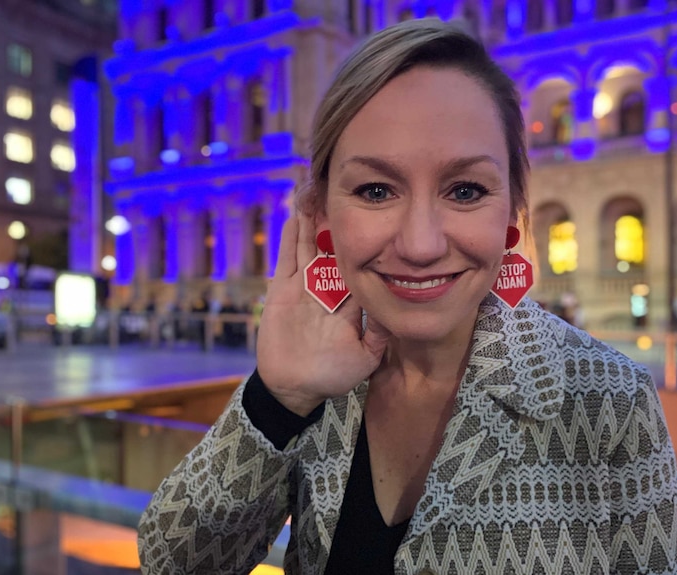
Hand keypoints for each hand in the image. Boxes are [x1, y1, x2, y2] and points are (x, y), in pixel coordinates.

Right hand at [255, 213, 389, 415]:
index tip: (377, 218)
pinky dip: (291, 238)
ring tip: (317, 193)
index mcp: (350, 300)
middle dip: (339, 223)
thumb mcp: (365, 356)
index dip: (367, 243)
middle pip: (334, 248)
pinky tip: (296, 216)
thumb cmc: (331, 376)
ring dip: (314, 222)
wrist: (295, 387)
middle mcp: (329, 288)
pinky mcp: (283, 289)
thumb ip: (378, 333)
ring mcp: (304, 286)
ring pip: (310, 246)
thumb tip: (393, 307)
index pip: (361, 265)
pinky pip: (288, 259)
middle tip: (344, 193)